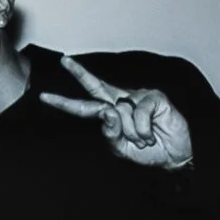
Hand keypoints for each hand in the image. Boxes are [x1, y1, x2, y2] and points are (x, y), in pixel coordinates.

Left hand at [37, 55, 192, 171]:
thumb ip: (110, 132)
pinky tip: (153, 134)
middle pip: (96, 86)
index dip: (64, 103)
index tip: (44, 97)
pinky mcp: (154, 97)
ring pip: (120, 113)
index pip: (84, 106)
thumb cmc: (148, 152)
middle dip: (79, 73)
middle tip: (64, 61)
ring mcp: (137, 97)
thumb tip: (107, 111)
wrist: (174, 159)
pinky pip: (138, 114)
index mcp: (110, 113)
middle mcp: (121, 101)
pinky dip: (144, 130)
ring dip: (133, 134)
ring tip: (146, 139)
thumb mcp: (121, 148)